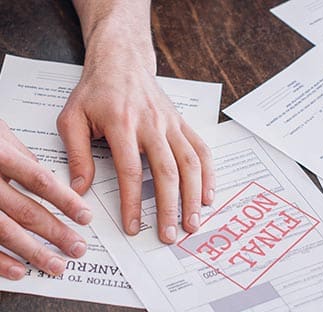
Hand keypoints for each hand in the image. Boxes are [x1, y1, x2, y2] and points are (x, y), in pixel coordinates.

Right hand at [0, 120, 89, 279]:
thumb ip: (22, 156)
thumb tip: (49, 176)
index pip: (39, 181)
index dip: (65, 200)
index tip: (85, 216)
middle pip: (25, 210)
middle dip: (56, 232)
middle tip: (77, 247)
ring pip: (4, 231)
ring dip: (33, 251)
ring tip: (55, 265)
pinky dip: (0, 261)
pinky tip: (19, 270)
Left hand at [57, 4, 214, 243]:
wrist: (122, 62)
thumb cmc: (95, 92)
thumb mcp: (72, 118)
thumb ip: (77, 154)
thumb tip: (80, 191)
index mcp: (121, 124)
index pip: (130, 170)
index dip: (133, 202)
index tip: (134, 227)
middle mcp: (152, 124)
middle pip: (167, 171)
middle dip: (171, 206)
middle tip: (170, 235)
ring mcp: (171, 123)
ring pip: (190, 162)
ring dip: (194, 195)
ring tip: (193, 223)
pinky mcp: (182, 123)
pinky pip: (201, 149)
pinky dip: (209, 174)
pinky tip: (209, 196)